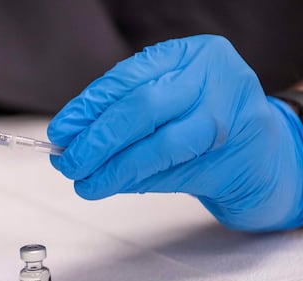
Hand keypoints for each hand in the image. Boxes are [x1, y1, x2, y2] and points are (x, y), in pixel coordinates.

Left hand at [48, 35, 302, 231]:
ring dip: (110, 168)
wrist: (259, 153)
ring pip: (155, 144)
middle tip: (67, 161)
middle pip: (140, 107)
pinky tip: (108, 185)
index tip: (62, 130)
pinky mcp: (230, 157)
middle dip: (95, 139)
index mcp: (190, 54)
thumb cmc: (204, 121)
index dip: (88, 106)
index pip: (127, 77)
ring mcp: (227, 117)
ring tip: (83, 182)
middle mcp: (212, 78)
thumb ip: (124, 114)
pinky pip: (169, 171)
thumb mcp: (168, 101)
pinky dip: (132, 180)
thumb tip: (70, 140)